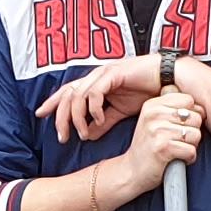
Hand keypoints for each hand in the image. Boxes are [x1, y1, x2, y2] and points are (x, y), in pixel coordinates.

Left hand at [45, 55, 162, 143]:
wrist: (169, 80)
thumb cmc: (147, 91)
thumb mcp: (120, 112)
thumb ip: (104, 122)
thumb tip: (88, 134)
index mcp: (95, 84)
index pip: (67, 93)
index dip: (53, 103)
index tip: (41, 115)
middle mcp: (96, 77)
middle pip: (67, 95)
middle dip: (60, 116)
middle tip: (62, 137)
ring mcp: (104, 74)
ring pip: (78, 94)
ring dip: (77, 117)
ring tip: (84, 134)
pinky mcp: (114, 73)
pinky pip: (95, 92)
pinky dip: (93, 109)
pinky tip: (98, 120)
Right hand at [111, 89, 204, 202]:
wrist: (131, 171)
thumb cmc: (148, 147)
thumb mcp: (156, 121)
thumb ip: (176, 110)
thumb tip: (202, 110)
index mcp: (152, 105)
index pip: (188, 99)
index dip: (192, 114)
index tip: (181, 126)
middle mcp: (154, 114)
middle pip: (195, 117)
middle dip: (192, 132)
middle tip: (178, 141)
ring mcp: (157, 130)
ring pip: (196, 134)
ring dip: (191, 146)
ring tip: (177, 149)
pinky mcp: (163, 148)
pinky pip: (191, 150)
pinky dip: (188, 158)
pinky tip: (177, 159)